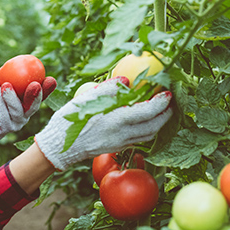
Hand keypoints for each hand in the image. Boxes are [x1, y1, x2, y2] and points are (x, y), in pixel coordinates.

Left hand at [0, 77, 56, 157]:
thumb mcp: (4, 89)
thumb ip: (14, 80)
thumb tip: (22, 60)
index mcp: (27, 106)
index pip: (41, 98)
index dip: (48, 90)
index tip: (51, 79)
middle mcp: (24, 116)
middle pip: (32, 107)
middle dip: (35, 96)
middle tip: (35, 84)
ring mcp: (14, 124)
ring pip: (16, 111)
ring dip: (11, 97)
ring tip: (6, 84)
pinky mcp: (2, 129)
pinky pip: (1, 113)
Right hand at [35, 77, 172, 169]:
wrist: (59, 146)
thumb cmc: (70, 120)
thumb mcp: (86, 99)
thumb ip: (108, 89)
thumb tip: (127, 81)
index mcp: (115, 120)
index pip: (147, 112)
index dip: (161, 103)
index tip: (168, 93)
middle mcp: (121, 134)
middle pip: (154, 126)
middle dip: (166, 115)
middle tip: (170, 103)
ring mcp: (120, 143)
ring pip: (149, 135)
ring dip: (159, 123)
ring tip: (161, 111)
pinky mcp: (117, 147)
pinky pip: (140, 139)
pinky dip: (148, 130)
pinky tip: (145, 121)